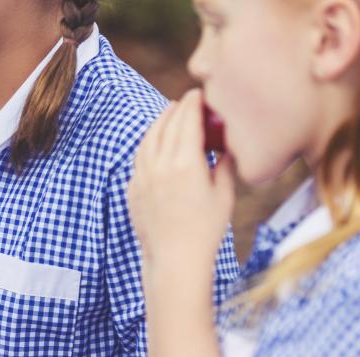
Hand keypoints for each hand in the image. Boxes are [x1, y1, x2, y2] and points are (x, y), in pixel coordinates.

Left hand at [127, 89, 235, 276]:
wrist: (175, 259)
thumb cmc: (206, 229)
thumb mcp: (223, 194)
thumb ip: (223, 164)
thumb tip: (226, 146)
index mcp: (184, 163)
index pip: (187, 120)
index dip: (193, 103)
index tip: (199, 93)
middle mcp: (159, 165)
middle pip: (166, 125)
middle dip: (177, 109)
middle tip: (187, 100)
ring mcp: (142, 177)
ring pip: (147, 139)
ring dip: (159, 123)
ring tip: (169, 114)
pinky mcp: (133, 190)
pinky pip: (139, 158)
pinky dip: (148, 144)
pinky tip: (155, 144)